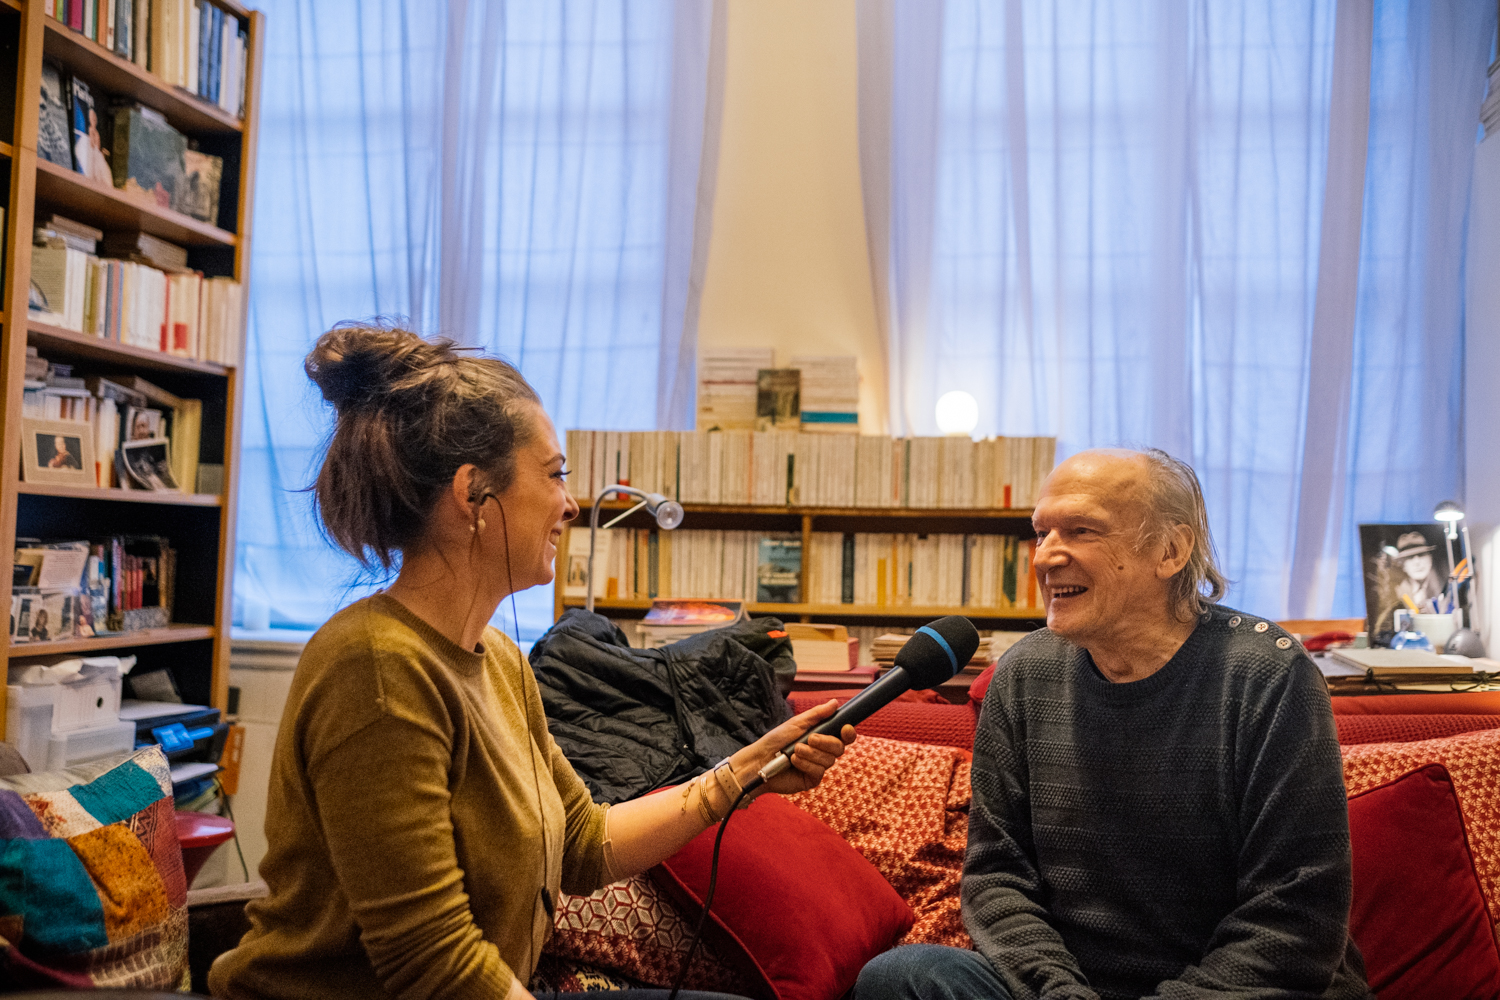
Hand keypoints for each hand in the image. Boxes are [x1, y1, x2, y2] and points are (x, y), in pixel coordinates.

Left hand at [737, 699, 855, 795]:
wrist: (760, 759)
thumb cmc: (776, 740)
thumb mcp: (797, 723)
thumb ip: (817, 714)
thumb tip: (835, 703)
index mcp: (821, 737)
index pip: (843, 736)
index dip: (848, 733)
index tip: (845, 728)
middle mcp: (822, 752)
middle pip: (839, 748)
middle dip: (826, 742)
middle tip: (810, 738)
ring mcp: (818, 766)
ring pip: (829, 760)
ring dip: (811, 753)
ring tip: (795, 750)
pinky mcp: (812, 779)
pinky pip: (819, 771)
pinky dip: (806, 763)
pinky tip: (793, 761)